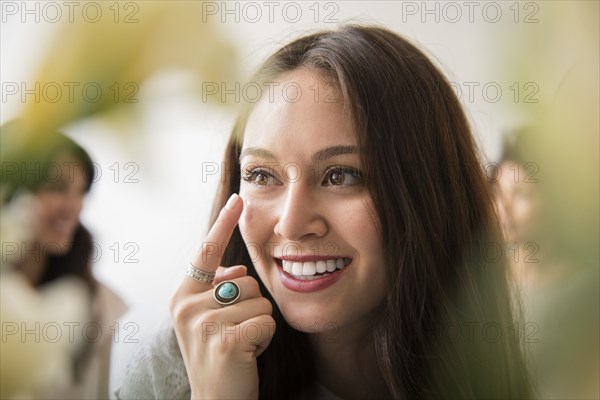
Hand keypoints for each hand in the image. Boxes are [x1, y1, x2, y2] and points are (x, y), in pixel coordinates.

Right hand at [170, 194, 275, 399]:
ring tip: (240, 342)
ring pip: (260, 300)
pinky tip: (248, 353)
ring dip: (259, 322)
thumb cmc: (217, 354)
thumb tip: (235, 268)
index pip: (206, 252)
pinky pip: (266, 320)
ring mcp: (203, 322)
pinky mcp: (225, 339)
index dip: (223, 224)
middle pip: (246, 280)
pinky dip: (266, 338)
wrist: (216, 399)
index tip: (237, 199)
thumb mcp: (208, 317)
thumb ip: (217, 288)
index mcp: (182, 295)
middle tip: (235, 332)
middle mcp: (187, 305)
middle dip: (251, 305)